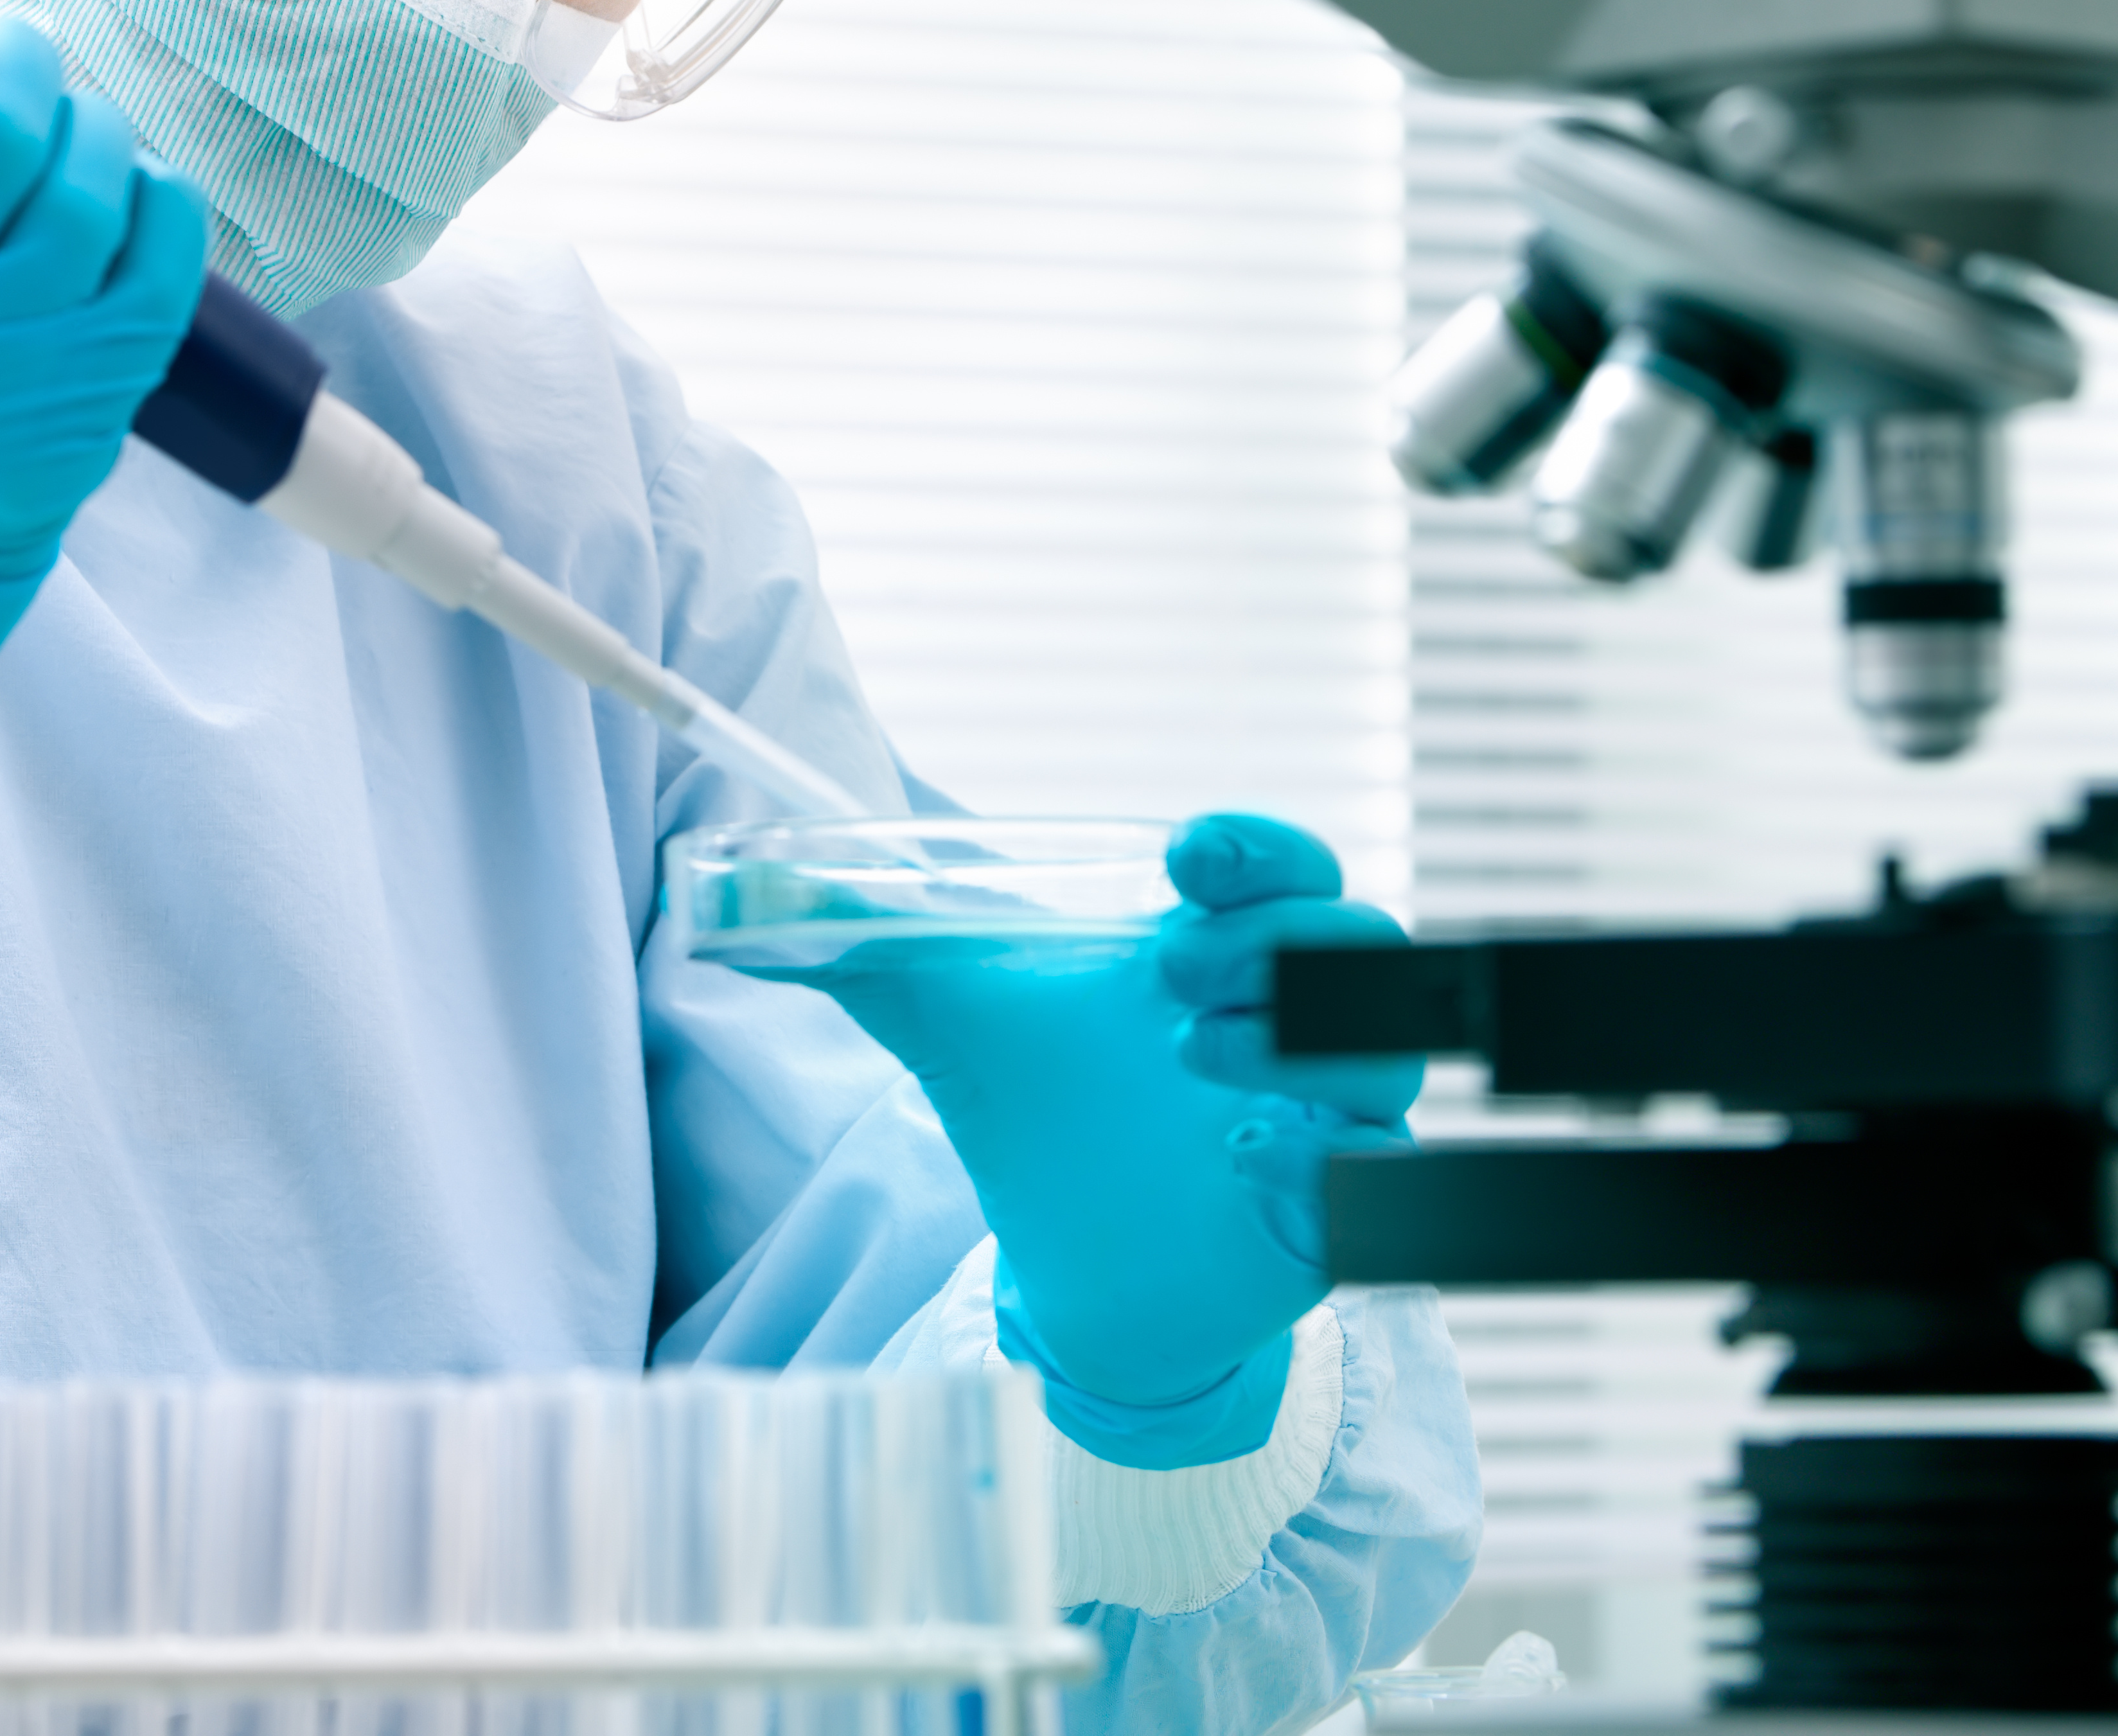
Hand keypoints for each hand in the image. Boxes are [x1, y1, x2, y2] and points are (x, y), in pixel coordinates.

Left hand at [765, 813, 1420, 1459]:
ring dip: (1301, 1040)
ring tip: (1194, 1054)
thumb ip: (862, 943)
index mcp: (1219, 948)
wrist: (1070, 1267)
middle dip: (1277, 941)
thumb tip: (736, 898)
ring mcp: (1322, 1123)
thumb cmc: (1036, 1110)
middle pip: (1358, 946)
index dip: (1259, 850)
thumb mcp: (947, 1016)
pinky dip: (1318, 1167)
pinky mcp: (1324, 1223)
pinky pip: (1370, 1187)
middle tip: (1172, 969)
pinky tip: (1245, 1160)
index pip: (1288, 868)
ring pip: (1382, 1057)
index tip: (1188, 856)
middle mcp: (1290, 1026)